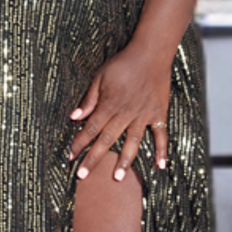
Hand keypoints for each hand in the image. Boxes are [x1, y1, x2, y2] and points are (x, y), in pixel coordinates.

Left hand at [68, 45, 172, 180]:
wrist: (151, 53)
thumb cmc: (123, 63)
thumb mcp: (100, 76)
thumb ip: (89, 99)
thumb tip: (74, 116)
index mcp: (109, 104)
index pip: (90, 128)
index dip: (78, 143)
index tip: (70, 158)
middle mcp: (125, 113)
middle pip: (106, 140)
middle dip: (93, 158)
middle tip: (83, 176)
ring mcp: (143, 115)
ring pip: (132, 142)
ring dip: (124, 160)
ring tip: (117, 178)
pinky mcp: (158, 114)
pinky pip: (160, 135)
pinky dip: (161, 150)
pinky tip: (160, 166)